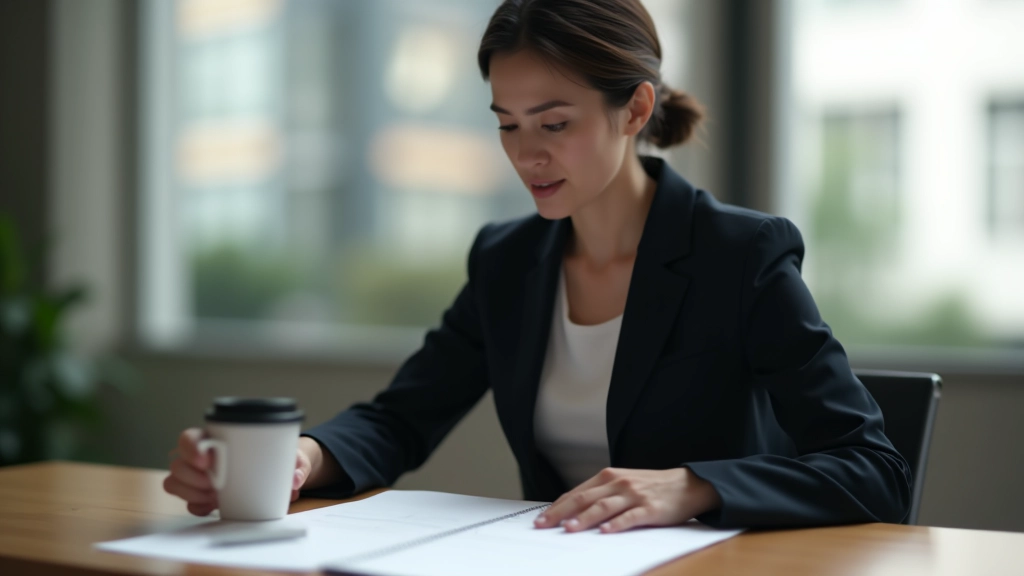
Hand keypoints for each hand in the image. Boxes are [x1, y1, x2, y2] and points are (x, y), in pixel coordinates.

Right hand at [162, 428, 312, 515]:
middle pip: (177, 463)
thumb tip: (295, 479)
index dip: (191, 448)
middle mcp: (201, 457)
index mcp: (215, 438)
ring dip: (191, 492)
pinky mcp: (201, 497)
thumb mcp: (290, 456)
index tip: (208, 461)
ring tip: (215, 496)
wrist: (279, 473)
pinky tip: (213, 506)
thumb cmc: (278, 456)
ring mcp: (198, 478)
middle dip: (192, 476)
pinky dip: (197, 506)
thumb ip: (297, 465)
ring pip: (174, 482)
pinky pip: (187, 504)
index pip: (189, 438)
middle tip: (214, 484)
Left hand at [533, 467, 721, 533]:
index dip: (557, 506)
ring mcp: (634, 495)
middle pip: (584, 499)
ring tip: (569, 529)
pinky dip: (617, 524)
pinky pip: (631, 517)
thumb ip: (602, 494)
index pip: (577, 493)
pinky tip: (606, 531)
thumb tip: (573, 511)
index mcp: (609, 477)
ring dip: (585, 518)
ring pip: (604, 506)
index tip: (541, 519)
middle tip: (544, 525)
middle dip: (561, 513)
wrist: (688, 484)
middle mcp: (619, 483)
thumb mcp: (624, 484)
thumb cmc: (652, 487)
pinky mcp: (650, 508)